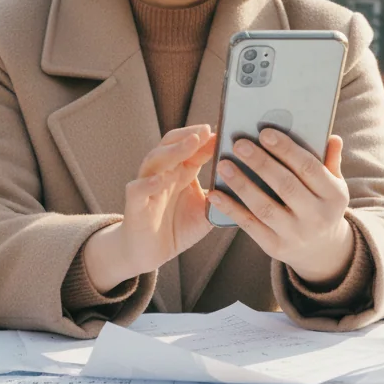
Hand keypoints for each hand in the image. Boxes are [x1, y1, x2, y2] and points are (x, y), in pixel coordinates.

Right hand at [83, 124, 217, 291]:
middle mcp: (163, 173)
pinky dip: (147, 183)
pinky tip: (160, 180)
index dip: (208, 139)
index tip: (225, 131)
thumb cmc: (178, 228)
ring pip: (155, 160)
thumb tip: (248, 183)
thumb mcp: (206, 210)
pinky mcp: (135, 204)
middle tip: (207, 130)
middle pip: (172, 145)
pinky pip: (138, 189)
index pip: (194, 148)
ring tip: (191, 143)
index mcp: (181, 171)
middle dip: (189, 136)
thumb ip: (222, 196)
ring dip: (173, 150)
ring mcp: (147, 186)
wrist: (148, 254)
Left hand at [208, 130, 354, 285]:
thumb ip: (330, 161)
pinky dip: (231, 209)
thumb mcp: (333, 185)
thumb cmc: (321, 204)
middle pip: (286, 186)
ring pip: (265, 207)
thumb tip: (332, 137)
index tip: (265, 132)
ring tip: (224, 165)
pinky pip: (250, 225)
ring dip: (242, 184)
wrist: (321, 249)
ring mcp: (296, 234)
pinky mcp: (276, 247)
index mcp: (335, 196)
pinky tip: (216, 194)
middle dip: (261, 163)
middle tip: (239, 145)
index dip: (286, 149)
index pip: (309, 168)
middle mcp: (318, 217)